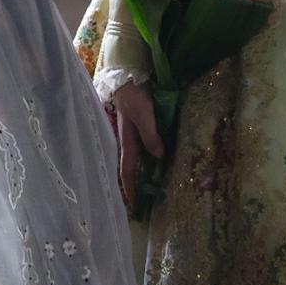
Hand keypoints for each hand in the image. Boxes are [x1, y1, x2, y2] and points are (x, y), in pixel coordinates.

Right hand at [110, 80, 164, 208]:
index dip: (130, 188)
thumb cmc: (134, 97)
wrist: (129, 78)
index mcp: (127, 142)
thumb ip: (151, 135)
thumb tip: (158, 156)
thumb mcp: (144, 115)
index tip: (133, 206)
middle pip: (129, 169)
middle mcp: (129, 142)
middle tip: (140, 204)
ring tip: (147, 189)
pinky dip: (145, 162)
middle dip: (133, 186)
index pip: (127, 171)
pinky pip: (141, 151)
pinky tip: (153, 164)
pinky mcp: (139, 129)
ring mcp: (133, 136)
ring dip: (139, 175)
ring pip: (135, 161)